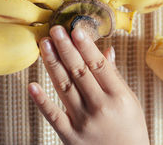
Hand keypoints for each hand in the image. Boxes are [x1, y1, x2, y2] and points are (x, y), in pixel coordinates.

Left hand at [28, 25, 149, 144]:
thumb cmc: (130, 128)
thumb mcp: (130, 100)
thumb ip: (115, 76)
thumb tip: (106, 51)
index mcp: (119, 97)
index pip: (99, 66)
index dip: (86, 47)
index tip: (76, 30)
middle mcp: (100, 108)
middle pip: (79, 73)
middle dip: (66, 49)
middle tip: (56, 30)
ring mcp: (84, 122)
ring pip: (65, 88)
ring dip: (53, 65)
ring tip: (45, 45)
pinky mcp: (70, 136)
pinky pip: (53, 116)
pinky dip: (42, 101)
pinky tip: (32, 85)